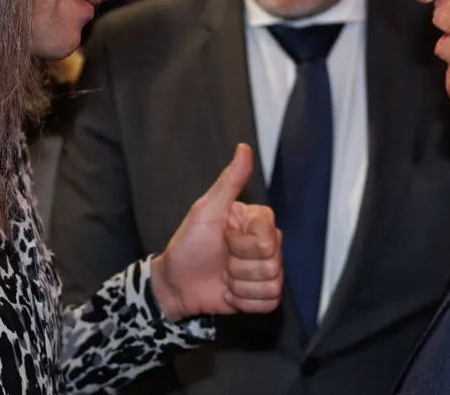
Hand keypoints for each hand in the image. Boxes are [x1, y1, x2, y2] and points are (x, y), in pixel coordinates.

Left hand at [151, 144, 282, 321]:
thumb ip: (229, 182)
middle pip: (272, 262)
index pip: (268, 238)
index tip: (224, 237)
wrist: (177, 283)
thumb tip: (243, 148)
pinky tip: (230, 292)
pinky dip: (244, 301)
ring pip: (272, 283)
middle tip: (222, 259)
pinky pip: (269, 302)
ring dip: (240, 285)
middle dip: (239, 266)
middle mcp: (268, 244)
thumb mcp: (206, 210)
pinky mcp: (263, 295)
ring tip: (224, 276)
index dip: (242, 244)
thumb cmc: (188, 243)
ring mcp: (267, 270)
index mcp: (257, 221)